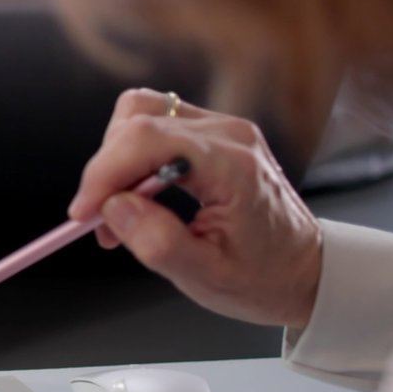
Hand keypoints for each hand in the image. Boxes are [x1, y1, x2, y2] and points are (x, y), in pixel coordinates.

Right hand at [66, 90, 325, 328]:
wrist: (308, 272)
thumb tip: (112, 207)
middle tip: (101, 219)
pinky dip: (134, 156)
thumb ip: (156, 241)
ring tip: (121, 208)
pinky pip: (157, 125)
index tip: (83, 213)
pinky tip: (139, 195)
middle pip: (140, 118)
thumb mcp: (206, 277)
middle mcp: (229, 135)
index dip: (103, 172)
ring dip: (118, 158)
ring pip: (143, 113)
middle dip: (107, 169)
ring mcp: (223, 129)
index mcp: (233, 166)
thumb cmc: (266, 278)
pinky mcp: (214, 135)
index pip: (147, 139)